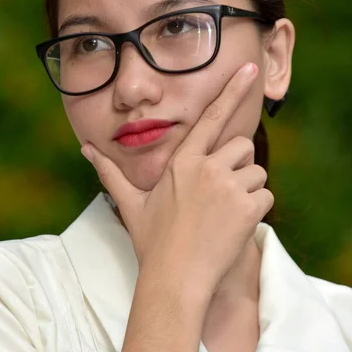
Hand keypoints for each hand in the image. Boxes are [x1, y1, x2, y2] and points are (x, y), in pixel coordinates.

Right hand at [81, 63, 273, 303]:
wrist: (174, 280)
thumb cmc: (152, 242)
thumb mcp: (130, 204)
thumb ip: (110, 172)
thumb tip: (86, 150)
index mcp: (182, 162)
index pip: (211, 118)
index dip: (233, 91)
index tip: (250, 71)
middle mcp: (207, 168)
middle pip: (243, 145)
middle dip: (238, 164)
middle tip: (221, 191)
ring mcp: (228, 187)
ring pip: (257, 172)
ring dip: (247, 189)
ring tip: (224, 213)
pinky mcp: (248, 208)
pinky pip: (265, 196)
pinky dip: (255, 209)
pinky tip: (234, 226)